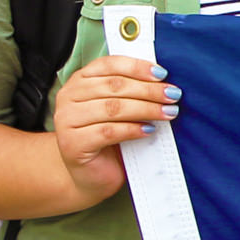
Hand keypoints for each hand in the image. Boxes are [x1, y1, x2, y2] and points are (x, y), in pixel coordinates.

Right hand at [48, 54, 175, 201]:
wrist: (92, 174)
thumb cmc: (108, 138)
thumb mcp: (118, 108)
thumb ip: (130, 90)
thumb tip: (162, 80)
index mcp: (79, 81)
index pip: (108, 64)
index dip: (137, 67)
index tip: (162, 74)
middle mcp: (68, 97)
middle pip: (114, 86)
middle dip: (149, 90)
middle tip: (172, 95)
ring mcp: (66, 121)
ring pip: (112, 108)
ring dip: (146, 109)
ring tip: (168, 112)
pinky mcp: (72, 143)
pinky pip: (108, 132)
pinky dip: (132, 129)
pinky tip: (149, 130)